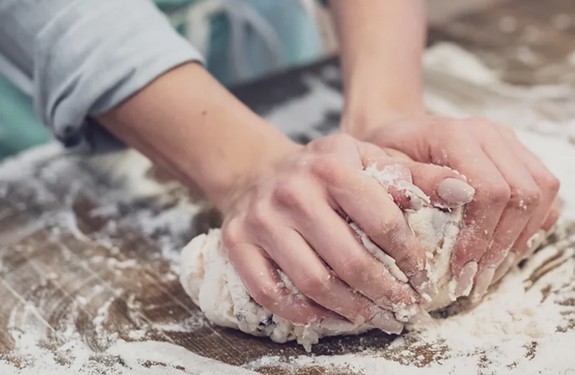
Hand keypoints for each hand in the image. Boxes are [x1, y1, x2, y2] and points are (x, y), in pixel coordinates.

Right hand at [219, 134, 473, 331]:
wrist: (260, 171)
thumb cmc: (324, 170)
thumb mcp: (368, 158)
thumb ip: (416, 175)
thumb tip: (464, 191)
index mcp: (332, 165)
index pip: (383, 222)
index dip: (410, 258)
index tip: (424, 277)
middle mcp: (293, 191)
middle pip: (350, 261)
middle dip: (386, 293)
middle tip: (405, 309)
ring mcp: (262, 219)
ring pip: (314, 282)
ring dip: (351, 310)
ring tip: (376, 318)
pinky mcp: (238, 242)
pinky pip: (272, 293)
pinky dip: (305, 314)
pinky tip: (330, 317)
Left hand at [348, 115, 559, 299]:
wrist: (398, 133)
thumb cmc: (386, 155)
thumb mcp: (385, 169)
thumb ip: (415, 180)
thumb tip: (456, 195)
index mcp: (454, 135)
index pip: (489, 190)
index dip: (480, 235)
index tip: (461, 268)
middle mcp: (488, 133)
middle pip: (523, 193)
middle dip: (502, 245)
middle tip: (476, 280)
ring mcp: (507, 141)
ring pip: (542, 191)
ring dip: (521, 237)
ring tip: (491, 270)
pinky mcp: (517, 153)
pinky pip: (545, 190)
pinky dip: (533, 223)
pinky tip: (506, 249)